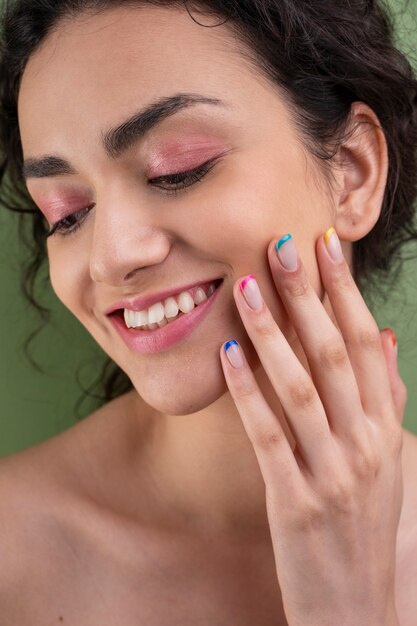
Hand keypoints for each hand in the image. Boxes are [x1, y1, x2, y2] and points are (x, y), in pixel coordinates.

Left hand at [220, 228, 405, 625]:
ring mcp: (331, 472)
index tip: (325, 246)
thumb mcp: (391, 460)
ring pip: (300, 388)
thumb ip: (386, 398)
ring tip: (249, 288)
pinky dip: (249, 394)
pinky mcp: (296, 501)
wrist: (360, 610)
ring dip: (273, 334)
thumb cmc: (369, 525)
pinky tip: (229, 357)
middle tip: (282, 245)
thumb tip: (385, 337)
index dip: (344, 293)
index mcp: (384, 429)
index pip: (365, 344)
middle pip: (333, 354)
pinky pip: (269, 437)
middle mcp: (363, 444)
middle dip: (308, 296)